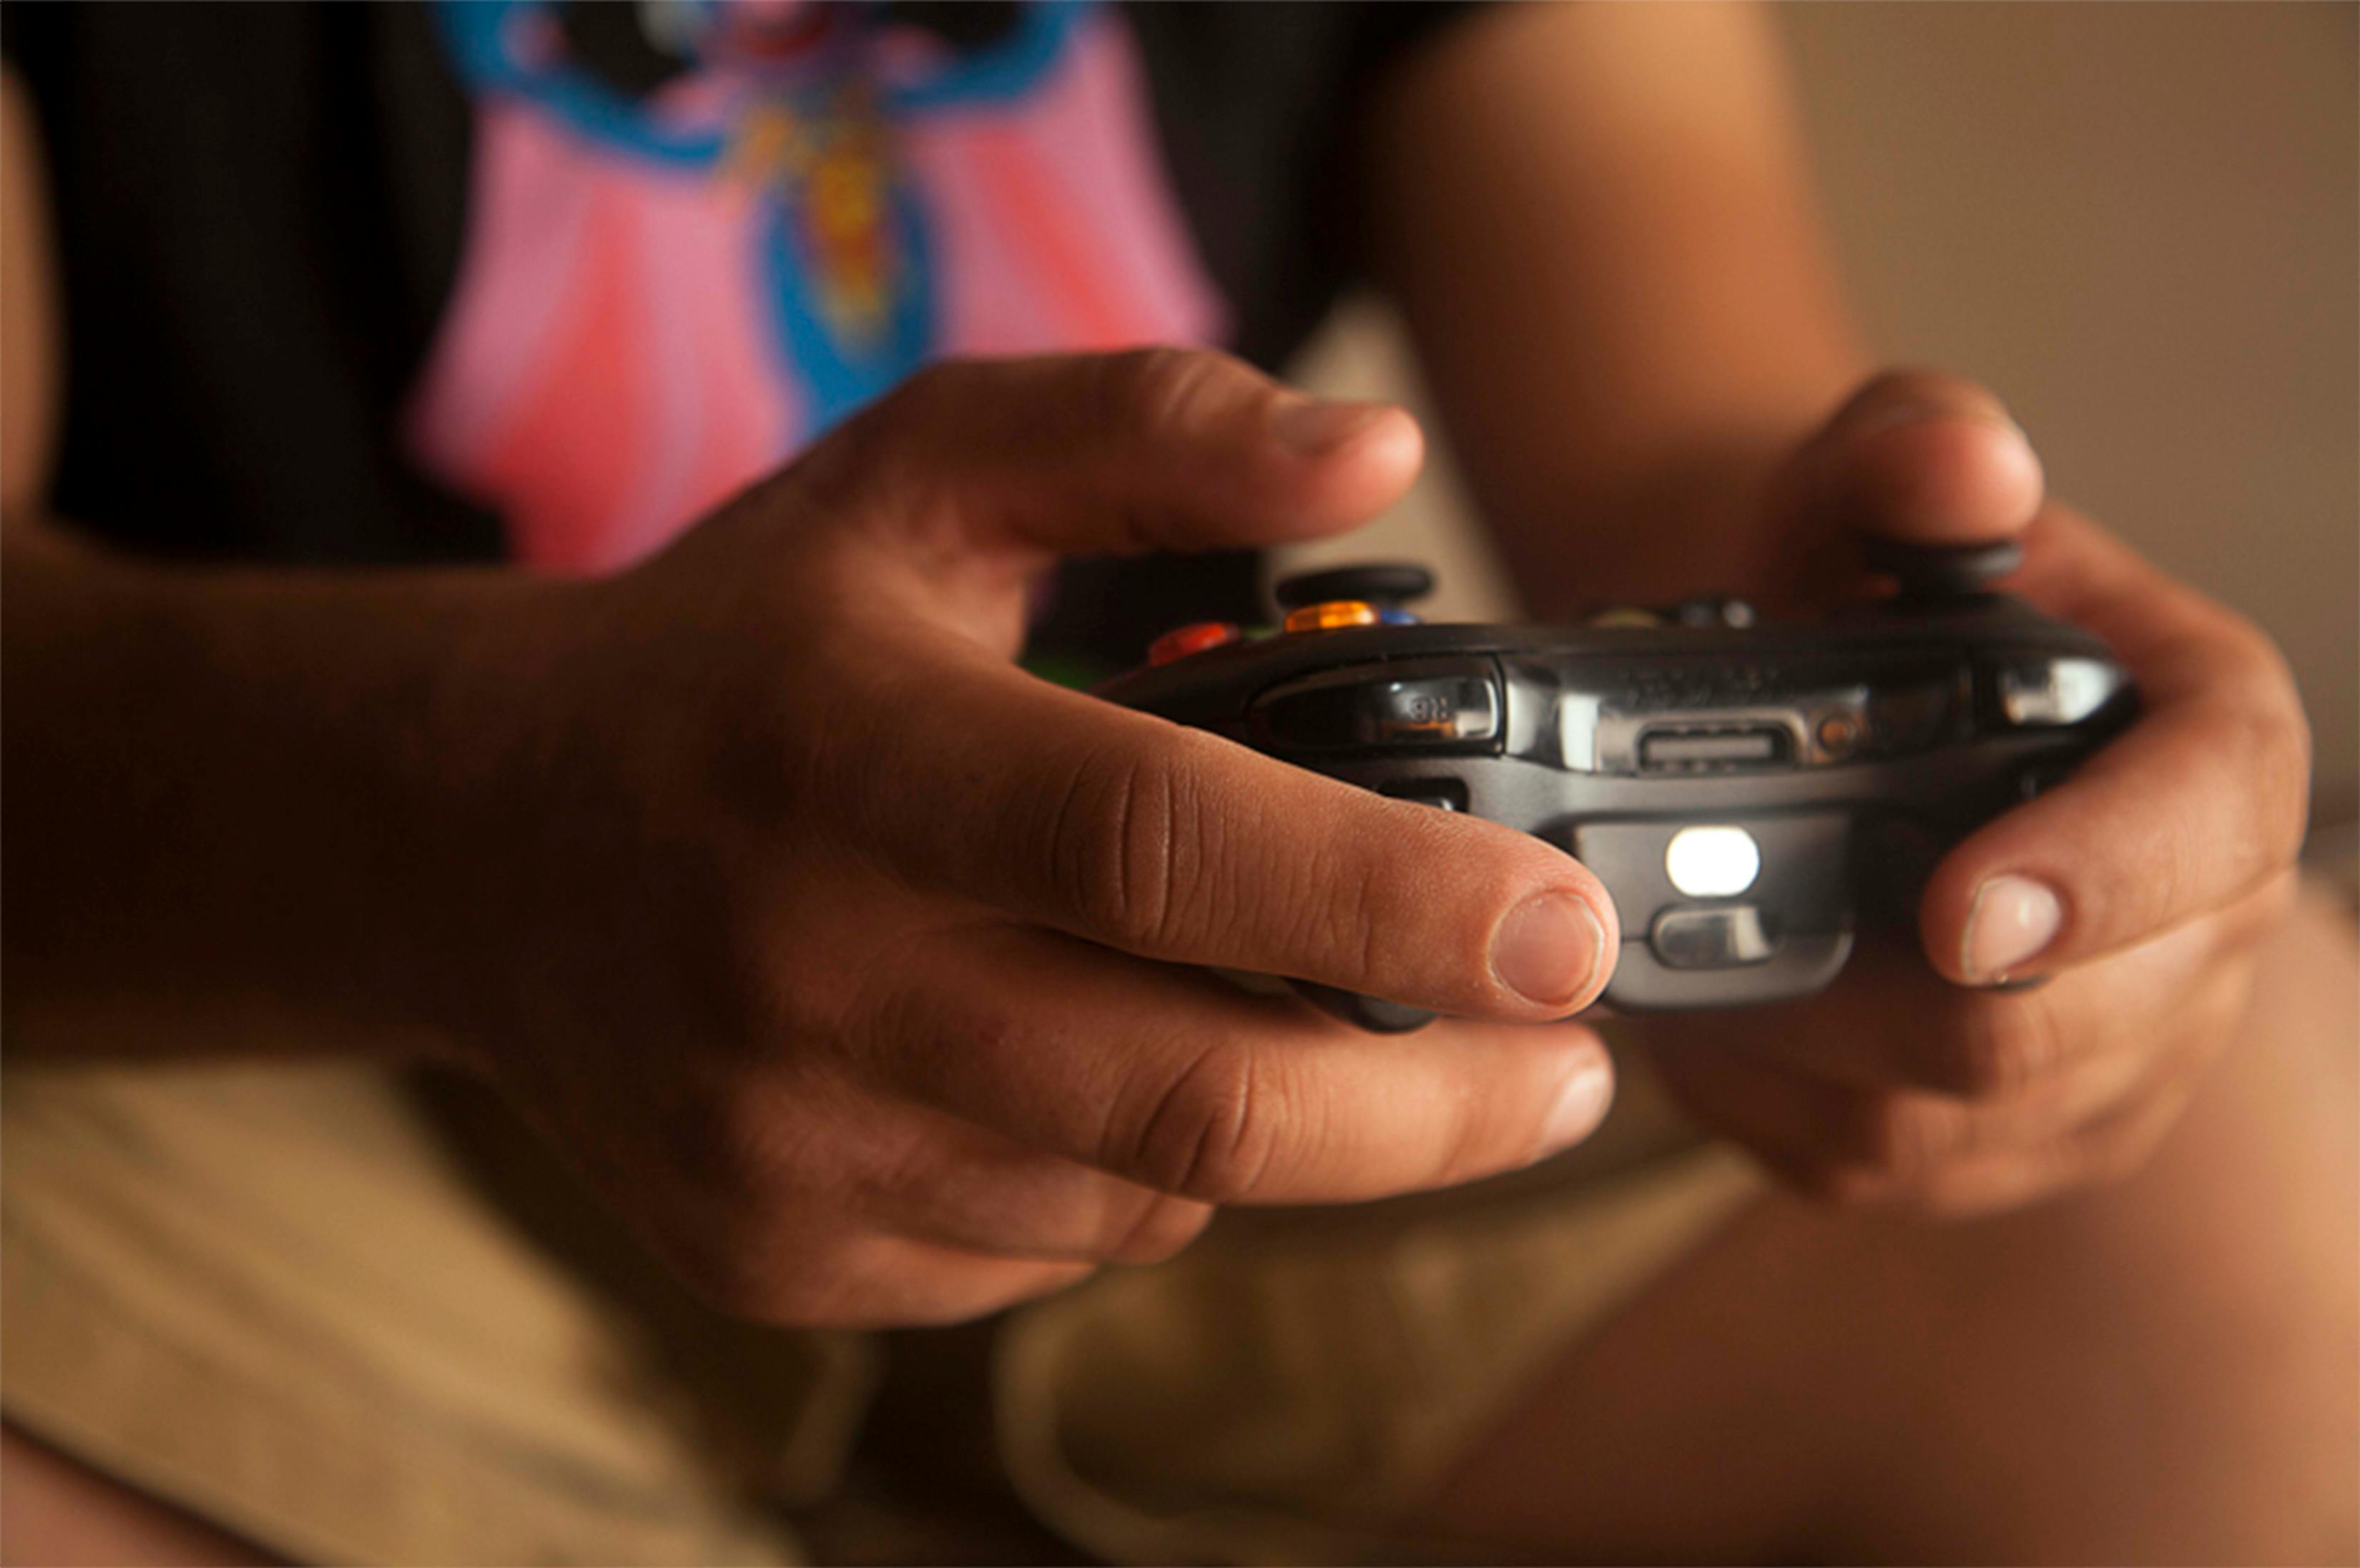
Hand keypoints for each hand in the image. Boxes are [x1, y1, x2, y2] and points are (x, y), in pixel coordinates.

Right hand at [460, 351, 1622, 1324]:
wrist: (481, 837)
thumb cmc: (745, 644)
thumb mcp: (922, 470)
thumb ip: (1146, 429)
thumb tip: (1373, 451)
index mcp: (848, 743)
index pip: (1153, 846)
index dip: (1386, 902)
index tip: (1570, 937)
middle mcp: (801, 966)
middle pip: (1193, 1096)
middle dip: (1434, 1108)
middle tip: (1565, 1065)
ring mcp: (779, 1143)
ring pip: (1146, 1189)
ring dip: (1269, 1116)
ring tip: (1280, 1014)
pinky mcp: (776, 1253)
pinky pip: (1055, 1246)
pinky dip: (1138, 1169)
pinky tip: (1092, 1062)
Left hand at [1642, 371, 2308, 1215]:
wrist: (1830, 704)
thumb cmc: (1868, 594)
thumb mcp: (1873, 487)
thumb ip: (1913, 455)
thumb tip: (1965, 471)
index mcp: (2209, 753)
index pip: (2208, 830)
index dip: (2094, 876)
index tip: (1954, 905)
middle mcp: (2193, 932)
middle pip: (2045, 1023)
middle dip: (1873, 983)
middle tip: (1720, 912)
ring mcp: (2105, 1062)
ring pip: (1938, 1119)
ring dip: (1796, 1044)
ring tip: (1692, 943)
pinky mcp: (1998, 1148)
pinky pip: (1866, 1165)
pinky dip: (1760, 1099)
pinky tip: (1706, 1009)